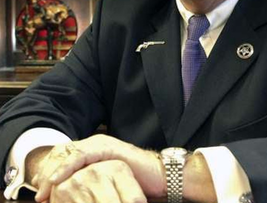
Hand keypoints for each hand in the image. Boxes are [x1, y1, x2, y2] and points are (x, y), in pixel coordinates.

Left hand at [32, 135, 164, 201]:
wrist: (159, 176)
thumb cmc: (133, 182)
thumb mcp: (105, 182)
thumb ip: (89, 181)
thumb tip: (69, 194)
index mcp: (92, 149)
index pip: (63, 157)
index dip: (48, 172)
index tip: (39, 191)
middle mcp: (95, 142)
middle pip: (62, 154)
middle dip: (47, 173)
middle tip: (38, 194)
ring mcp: (102, 144)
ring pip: (68, 154)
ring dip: (53, 172)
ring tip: (43, 191)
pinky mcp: (108, 148)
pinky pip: (82, 156)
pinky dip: (67, 167)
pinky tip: (57, 179)